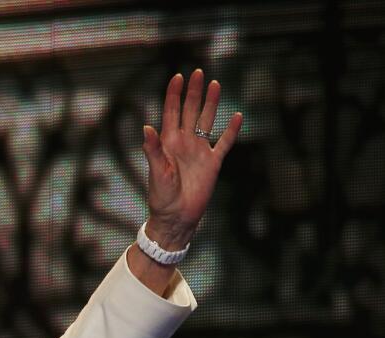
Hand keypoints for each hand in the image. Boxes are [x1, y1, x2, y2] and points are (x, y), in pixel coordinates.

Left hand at [141, 69, 242, 248]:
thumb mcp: (156, 172)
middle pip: (189, 111)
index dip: (173, 95)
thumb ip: (153, 150)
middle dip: (193, 92)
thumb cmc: (161, 197)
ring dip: (211, 104)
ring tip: (215, 84)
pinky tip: (237, 116)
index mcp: (168, 143)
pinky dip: (231, 130)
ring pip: (207, 121)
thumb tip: (147, 127)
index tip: (177, 76)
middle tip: (197, 73)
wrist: (176, 217)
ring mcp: (199, 151)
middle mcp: (184, 143)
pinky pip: (224, 143)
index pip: (170, 113)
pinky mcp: (213, 163)